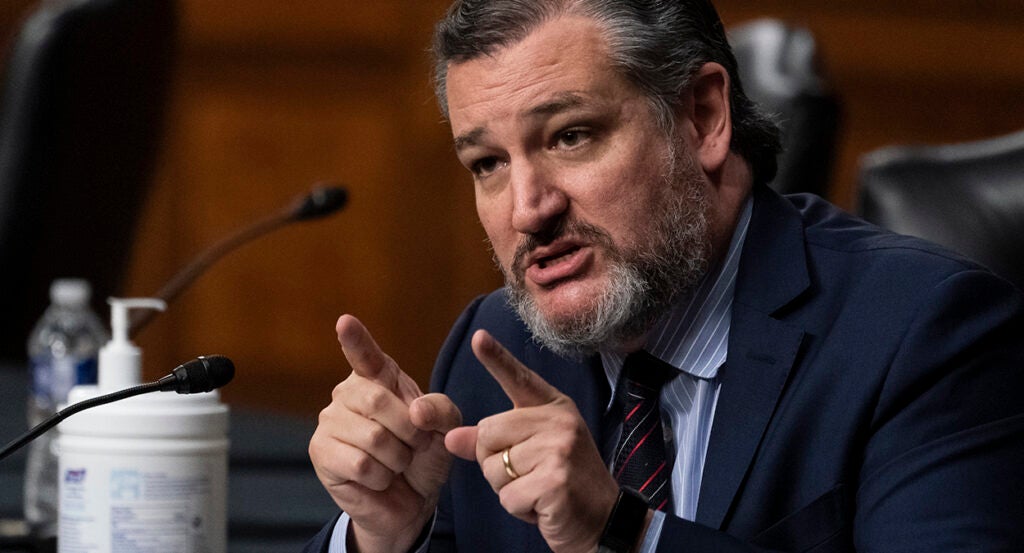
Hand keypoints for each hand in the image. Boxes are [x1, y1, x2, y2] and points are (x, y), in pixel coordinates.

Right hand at [309, 315, 461, 552]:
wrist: (411, 502)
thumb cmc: (424, 456)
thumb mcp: (445, 429)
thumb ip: (440, 410)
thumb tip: (416, 410)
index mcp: (379, 378)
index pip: (366, 356)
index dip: (356, 339)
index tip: (345, 321)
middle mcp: (349, 392)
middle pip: (377, 400)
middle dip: (409, 431)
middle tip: (415, 445)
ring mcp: (330, 421)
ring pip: (372, 437)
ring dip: (397, 458)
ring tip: (395, 463)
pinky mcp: (321, 452)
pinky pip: (360, 463)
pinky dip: (380, 476)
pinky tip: (378, 478)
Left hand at [445, 330, 619, 552]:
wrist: (605, 521)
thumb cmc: (563, 486)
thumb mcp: (530, 456)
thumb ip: (492, 443)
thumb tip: (451, 437)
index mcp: (554, 408)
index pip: (519, 379)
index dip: (496, 358)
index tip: (478, 337)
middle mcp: (559, 421)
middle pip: (487, 433)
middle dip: (496, 464)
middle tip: (530, 476)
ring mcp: (559, 449)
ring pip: (494, 468)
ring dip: (508, 490)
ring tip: (539, 490)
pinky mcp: (555, 480)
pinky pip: (508, 496)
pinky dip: (519, 509)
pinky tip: (543, 507)